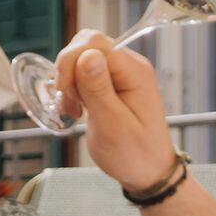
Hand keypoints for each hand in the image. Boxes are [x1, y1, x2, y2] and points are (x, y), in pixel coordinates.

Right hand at [57, 30, 175, 191]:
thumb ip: (98, 89)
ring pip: (81, 56)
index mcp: (134, 72)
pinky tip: (78, 108)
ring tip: (76, 109)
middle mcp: (129, 66)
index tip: (67, 94)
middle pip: (86, 44)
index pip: (94, 43)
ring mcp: (120, 73)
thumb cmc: (135, 155)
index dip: (71, 62)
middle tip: (71, 102)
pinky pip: (84, 72)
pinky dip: (74, 87)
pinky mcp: (111, 83)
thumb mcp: (112, 126)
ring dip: (69, 81)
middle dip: (68, 70)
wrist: (149, 172)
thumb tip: (87, 55)